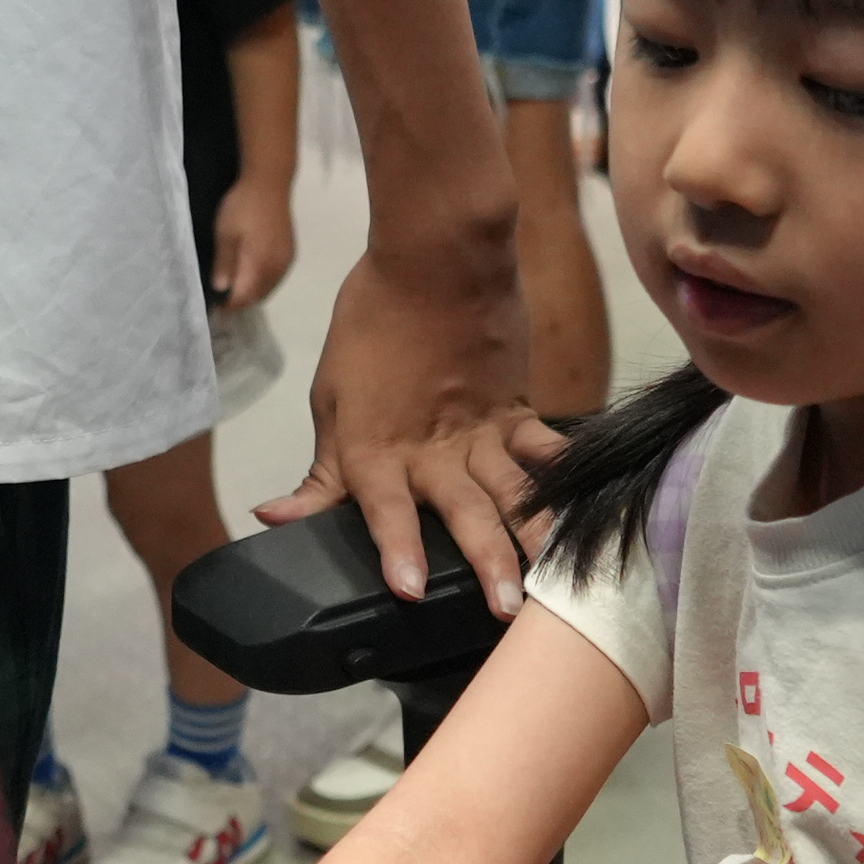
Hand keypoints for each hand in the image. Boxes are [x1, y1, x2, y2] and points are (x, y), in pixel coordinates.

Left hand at [211, 174, 298, 310]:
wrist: (269, 183)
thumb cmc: (243, 206)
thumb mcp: (225, 234)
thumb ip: (224, 264)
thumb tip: (221, 290)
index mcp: (260, 266)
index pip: (244, 298)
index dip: (228, 305)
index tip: (214, 306)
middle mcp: (277, 269)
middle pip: (258, 296)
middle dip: (240, 301)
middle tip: (221, 298)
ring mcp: (286, 261)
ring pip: (268, 288)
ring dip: (252, 293)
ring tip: (234, 287)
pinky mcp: (290, 253)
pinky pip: (276, 277)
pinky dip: (263, 282)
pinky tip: (251, 274)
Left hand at [259, 206, 557, 613]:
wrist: (436, 256)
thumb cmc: (373, 324)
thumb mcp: (330, 402)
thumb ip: (319, 476)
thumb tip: (274, 518)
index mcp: (377, 447)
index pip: (383, 508)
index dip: (395, 549)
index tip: (409, 589)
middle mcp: (433, 448)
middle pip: (463, 511)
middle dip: (486, 562)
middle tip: (507, 607)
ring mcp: (481, 431)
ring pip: (514, 491)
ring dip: (535, 535)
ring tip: (556, 572)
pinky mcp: (516, 411)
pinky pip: (546, 453)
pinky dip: (566, 482)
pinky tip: (589, 512)